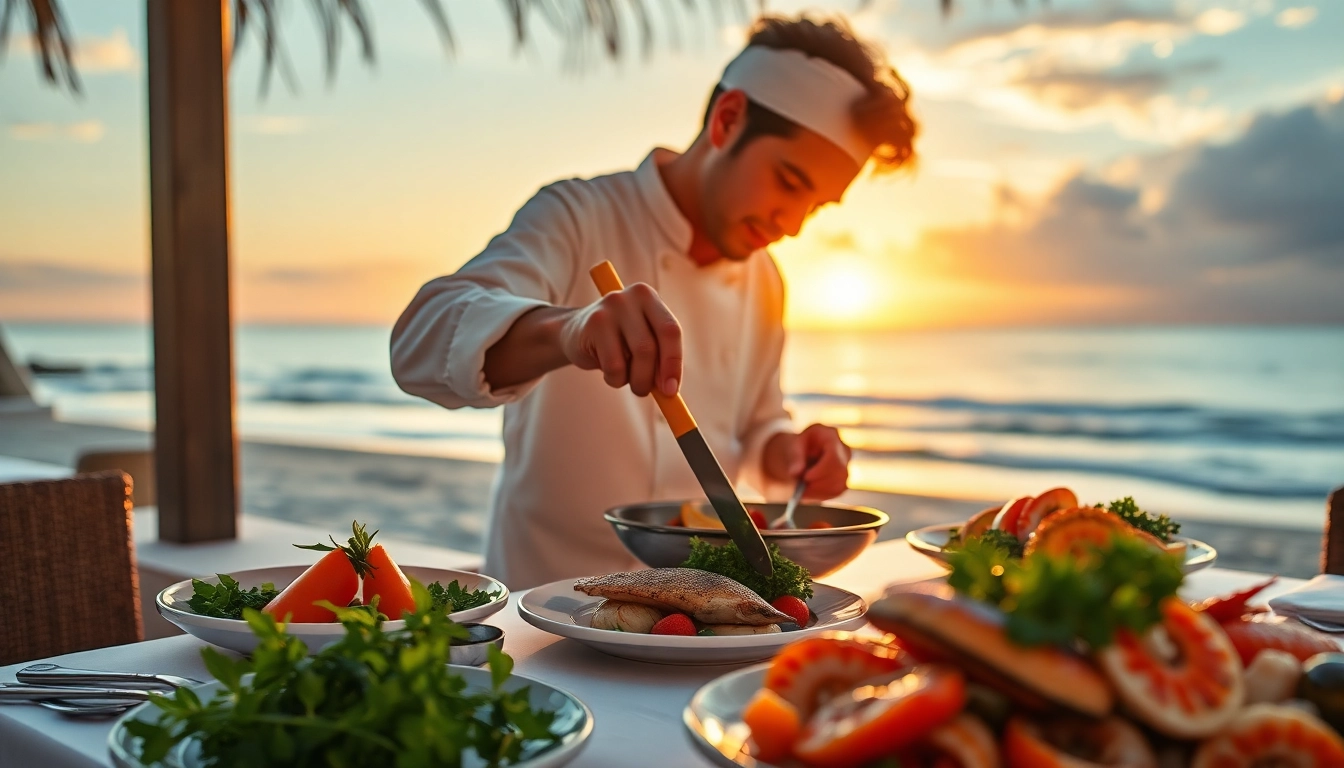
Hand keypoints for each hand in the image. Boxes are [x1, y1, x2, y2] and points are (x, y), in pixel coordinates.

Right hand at [559, 282, 682, 396]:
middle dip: (652, 377)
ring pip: (636, 356)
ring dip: (635, 381)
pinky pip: (614, 366)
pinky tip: (607, 371)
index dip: (673, 362)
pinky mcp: (593, 324)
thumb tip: (670, 389)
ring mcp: (611, 307)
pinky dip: (615, 379)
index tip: (672, 389)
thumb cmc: (618, 342)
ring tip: (624, 378)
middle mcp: (632, 296)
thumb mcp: (643, 342)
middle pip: (651, 346)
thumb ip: (660, 359)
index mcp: (649, 297)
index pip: (671, 331)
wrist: (574, 332)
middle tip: (647, 392)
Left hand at [768, 424, 850, 499]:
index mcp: (831, 435)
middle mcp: (843, 450)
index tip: (805, 478)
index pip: (834, 456)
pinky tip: (808, 494)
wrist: (803, 451)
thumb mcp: (792, 446)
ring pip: (840, 484)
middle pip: (840, 472)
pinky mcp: (843, 478)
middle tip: (802, 491)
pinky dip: (821, 495)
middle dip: (820, 483)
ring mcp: (846, 465)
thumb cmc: (798, 446)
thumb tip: (796, 473)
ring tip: (802, 493)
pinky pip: (837, 491)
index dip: (821, 470)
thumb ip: (795, 458)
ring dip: (819, 492)